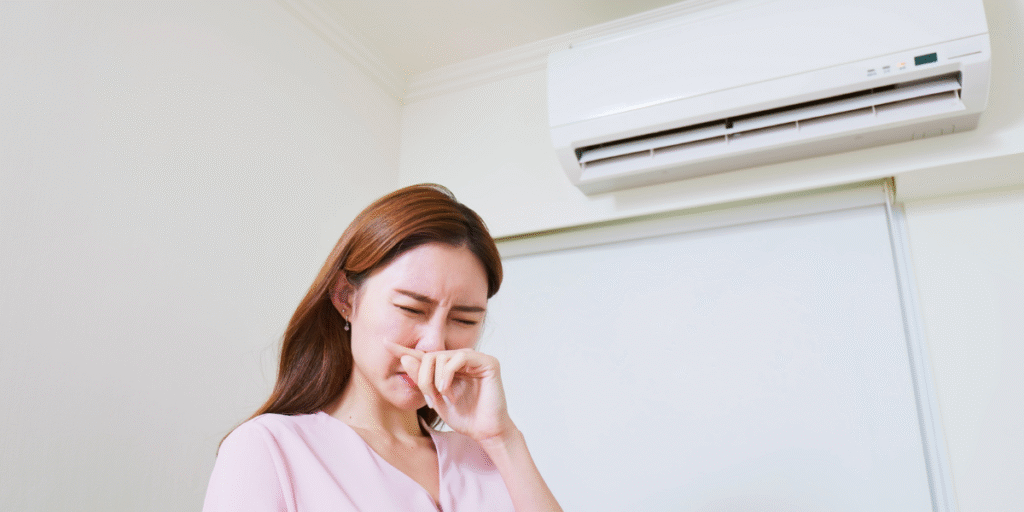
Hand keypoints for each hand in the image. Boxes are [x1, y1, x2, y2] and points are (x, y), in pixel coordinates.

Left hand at [387, 342, 514, 442]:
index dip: (404, 349)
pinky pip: (460, 357)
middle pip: (430, 355)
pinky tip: (448, 391)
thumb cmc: (463, 417)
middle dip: (423, 377)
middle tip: (429, 397)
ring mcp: (475, 358)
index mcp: (448, 366)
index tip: (384, 343)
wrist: (484, 431)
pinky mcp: (488, 362)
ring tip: (441, 396)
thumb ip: (421, 379)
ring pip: (442, 355)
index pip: (424, 354)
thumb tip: (405, 358)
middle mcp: (461, 358)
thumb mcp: (434, 398)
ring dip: (435, 378)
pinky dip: (448, 374)